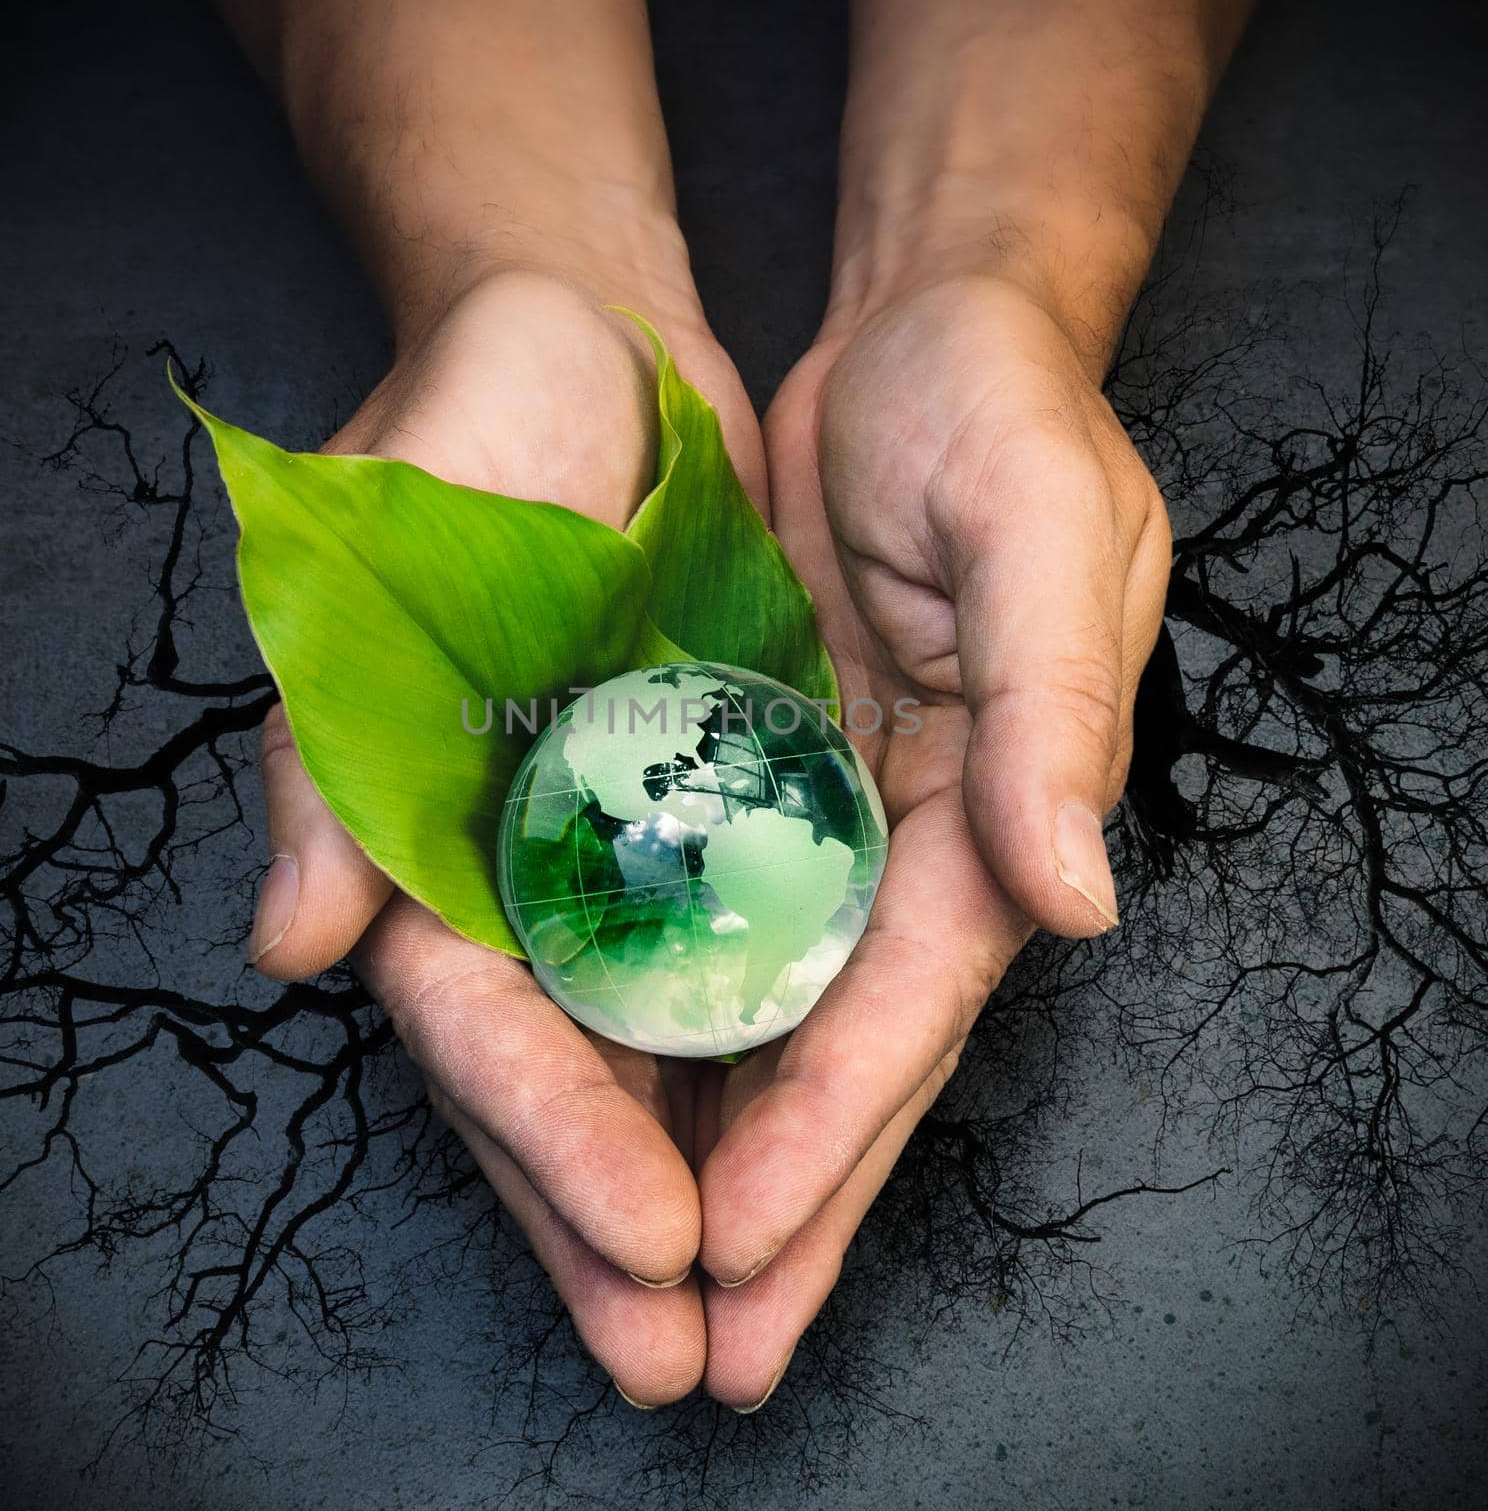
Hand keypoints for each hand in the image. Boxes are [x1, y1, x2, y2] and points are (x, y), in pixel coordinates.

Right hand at [251, 267, 761, 1406]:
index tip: (651, 1242)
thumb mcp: (371, 563)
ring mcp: (618, 842)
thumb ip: (327, 760)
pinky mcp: (712, 804)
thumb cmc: (461, 429)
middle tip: (690, 1363)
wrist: (581, 345)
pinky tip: (820, 1149)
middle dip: (618, 1219)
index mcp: (414, 836)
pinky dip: (775, 1046)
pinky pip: (746, 948)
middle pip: (564, 1073)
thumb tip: (294, 948)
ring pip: (658, 1042)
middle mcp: (516, 861)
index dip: (553, 1137)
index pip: (478, 1023)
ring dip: (709, 1172)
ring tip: (761, 1315)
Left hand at [693, 274, 1170, 1407]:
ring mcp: (827, 811)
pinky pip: (709, 916)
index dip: (831, 1126)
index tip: (744, 1242)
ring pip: (768, 1008)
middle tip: (704, 1353)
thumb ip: (1057, 704)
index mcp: (994, 805)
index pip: (908, 999)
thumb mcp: (1042, 526)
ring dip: (717, 1145)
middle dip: (784, 1203)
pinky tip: (617, 1099)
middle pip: (842, 1046)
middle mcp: (911, 836)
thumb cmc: (1001, 413)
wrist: (924, 340)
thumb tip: (1075, 895)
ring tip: (651, 1283)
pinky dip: (670, 1017)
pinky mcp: (753, 767)